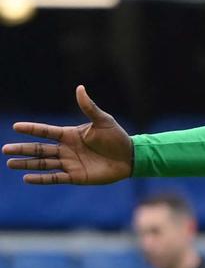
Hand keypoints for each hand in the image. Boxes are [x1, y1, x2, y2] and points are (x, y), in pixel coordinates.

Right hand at [3, 85, 133, 184]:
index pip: (46, 131)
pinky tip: (27, 178)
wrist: (129, 157)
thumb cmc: (117, 137)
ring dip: (26, 164)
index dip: (32, 129)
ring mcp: (70, 163)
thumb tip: (80, 88)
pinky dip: (41, 179)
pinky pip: (55, 177)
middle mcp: (66, 149)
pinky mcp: (76, 176)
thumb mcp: (103, 120)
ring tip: (10, 163)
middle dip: (22, 149)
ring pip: (43, 164)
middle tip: (4, 149)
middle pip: (39, 149)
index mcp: (70, 134)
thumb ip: (89, 107)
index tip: (16, 126)